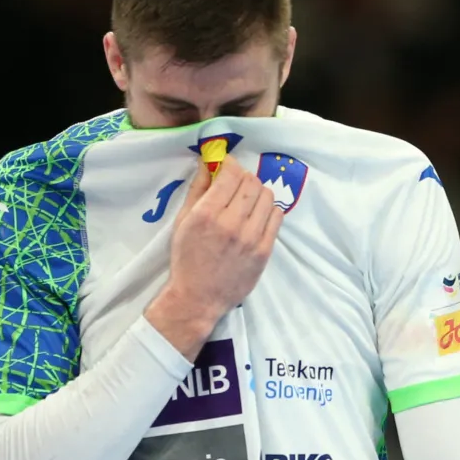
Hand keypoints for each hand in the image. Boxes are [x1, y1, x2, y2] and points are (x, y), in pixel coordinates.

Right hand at [145, 155, 282, 359]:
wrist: (198, 297)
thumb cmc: (186, 258)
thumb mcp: (183, 221)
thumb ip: (198, 189)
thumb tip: (209, 161)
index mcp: (207, 214)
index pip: (231, 173)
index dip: (229, 164)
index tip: (225, 167)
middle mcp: (231, 223)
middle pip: (251, 182)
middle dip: (242, 178)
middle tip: (234, 186)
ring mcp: (251, 238)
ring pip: (267, 196)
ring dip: (257, 192)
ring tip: (247, 201)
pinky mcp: (264, 251)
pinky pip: (277, 216)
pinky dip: (268, 210)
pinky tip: (257, 216)